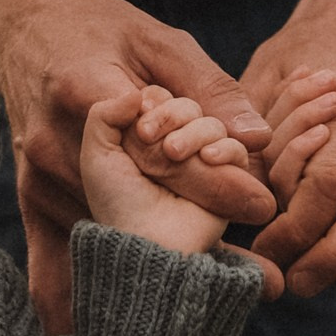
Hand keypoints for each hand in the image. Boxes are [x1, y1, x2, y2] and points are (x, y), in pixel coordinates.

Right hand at [0, 0, 278, 330]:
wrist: (22, 29)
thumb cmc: (102, 28)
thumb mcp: (159, 40)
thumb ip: (209, 87)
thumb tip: (257, 137)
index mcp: (87, 89)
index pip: (157, 144)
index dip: (213, 179)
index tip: (262, 207)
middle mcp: (57, 139)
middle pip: (137, 194)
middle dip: (198, 223)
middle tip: (264, 273)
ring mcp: (38, 173)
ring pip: (112, 224)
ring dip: (160, 247)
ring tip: (222, 280)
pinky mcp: (29, 195)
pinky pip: (57, 254)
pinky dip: (91, 283)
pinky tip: (115, 317)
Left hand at [82, 88, 247, 255]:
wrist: (142, 241)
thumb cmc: (117, 201)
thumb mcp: (97, 154)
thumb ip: (105, 113)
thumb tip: (137, 94)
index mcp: (148, 136)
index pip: (161, 97)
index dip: (153, 103)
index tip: (138, 125)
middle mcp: (176, 144)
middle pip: (188, 106)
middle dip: (171, 114)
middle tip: (148, 136)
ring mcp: (201, 161)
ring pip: (212, 123)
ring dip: (194, 132)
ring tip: (172, 154)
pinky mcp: (225, 180)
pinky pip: (238, 151)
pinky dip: (225, 148)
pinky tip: (207, 157)